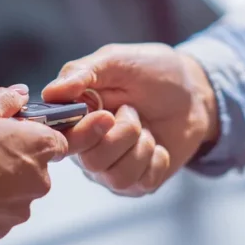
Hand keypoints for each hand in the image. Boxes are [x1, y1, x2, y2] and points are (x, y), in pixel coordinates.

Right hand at [0, 84, 115, 240]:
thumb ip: (5, 99)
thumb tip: (19, 94)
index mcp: (41, 146)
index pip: (57, 139)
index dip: (37, 134)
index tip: (19, 132)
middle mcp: (40, 179)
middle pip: (36, 166)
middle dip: (15, 159)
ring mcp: (22, 207)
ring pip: (17, 191)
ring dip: (0, 182)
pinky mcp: (1, 229)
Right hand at [42, 43, 218, 196]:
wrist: (194, 91)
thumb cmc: (152, 71)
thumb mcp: (117, 60)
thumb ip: (82, 72)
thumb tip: (50, 92)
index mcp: (76, 118)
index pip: (61, 141)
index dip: (83, 134)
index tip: (106, 115)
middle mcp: (89, 147)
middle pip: (92, 163)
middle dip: (122, 135)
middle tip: (133, 111)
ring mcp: (113, 167)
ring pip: (117, 177)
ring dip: (141, 147)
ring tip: (146, 127)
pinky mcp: (138, 182)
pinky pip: (141, 184)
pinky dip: (157, 160)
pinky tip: (158, 144)